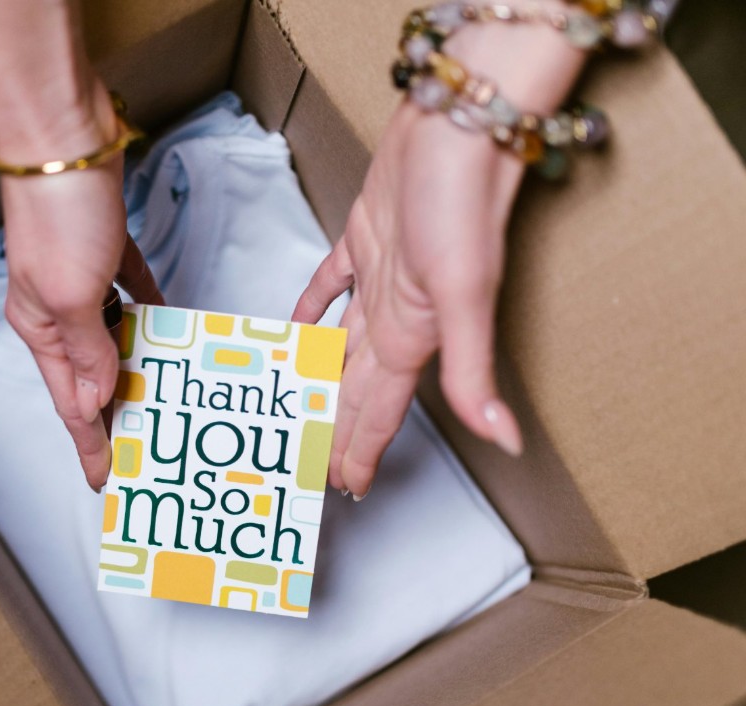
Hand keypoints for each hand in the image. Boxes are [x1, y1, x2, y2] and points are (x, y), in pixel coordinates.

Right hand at [0, 89, 163, 490]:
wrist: (63, 138)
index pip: (70, 402)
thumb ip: (88, 351)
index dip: (89, 443)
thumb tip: (94, 401)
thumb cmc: (58, 215)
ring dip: (136, 364)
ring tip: (163, 396)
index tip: (105, 480)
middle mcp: (58, 308)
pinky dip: (149, 310)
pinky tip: (168, 325)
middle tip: (142, 448)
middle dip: (114, 412)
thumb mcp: (72, 297)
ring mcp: (81, 277)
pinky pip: (132, 291)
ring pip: (114, 336)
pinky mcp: (105, 246)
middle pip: (91, 374)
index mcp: (41, 327)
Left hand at [293, 19, 584, 497]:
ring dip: (318, 375)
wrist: (458, 126)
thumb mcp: (464, 298)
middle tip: (309, 459)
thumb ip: (473, 373)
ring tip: (294, 402)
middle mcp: (394, 316)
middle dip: (335, 426)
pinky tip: (296, 321)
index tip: (345, 484)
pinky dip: (311, 305)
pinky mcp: (364, 239)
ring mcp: (378, 279)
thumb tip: (507, 440)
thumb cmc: (462, 203)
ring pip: (338, 343)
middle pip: (354, 387)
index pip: (377, 410)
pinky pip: (330, 284)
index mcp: (412, 338)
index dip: (361, 448)